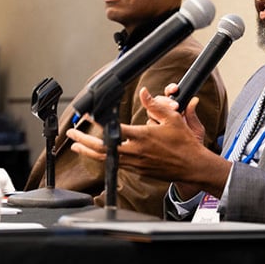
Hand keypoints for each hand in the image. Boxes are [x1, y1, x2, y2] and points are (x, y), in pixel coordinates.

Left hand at [68, 87, 230, 195]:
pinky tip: (97, 154)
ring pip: (105, 159)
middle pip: (102, 148)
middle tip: (72, 134)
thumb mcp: (172, 119)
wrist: (192, 166)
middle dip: (84, 140)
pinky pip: (115, 164)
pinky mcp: (137, 171)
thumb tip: (144, 92)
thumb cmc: (184, 143)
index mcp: (143, 137)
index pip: (114, 129)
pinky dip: (103, 159)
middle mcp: (136, 152)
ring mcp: (135, 163)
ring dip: (89, 151)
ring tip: (76, 145)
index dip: (97, 123)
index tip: (86, 117)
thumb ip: (155, 105)